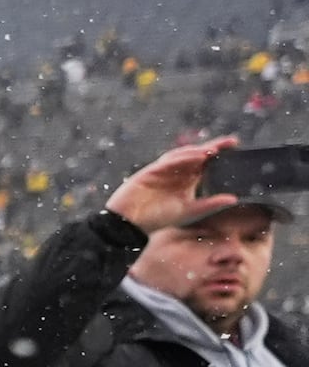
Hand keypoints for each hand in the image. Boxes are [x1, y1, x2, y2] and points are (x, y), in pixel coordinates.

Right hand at [106, 138, 249, 231]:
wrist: (130, 224)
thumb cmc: (158, 219)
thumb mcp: (190, 212)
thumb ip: (210, 204)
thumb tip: (234, 199)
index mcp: (187, 180)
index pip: (206, 164)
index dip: (219, 154)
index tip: (235, 146)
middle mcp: (176, 172)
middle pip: (196, 155)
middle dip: (213, 147)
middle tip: (231, 142)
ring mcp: (162, 170)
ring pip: (182, 156)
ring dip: (197, 152)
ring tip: (214, 150)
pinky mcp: (150, 172)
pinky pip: (167, 162)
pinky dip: (182, 158)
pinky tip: (195, 157)